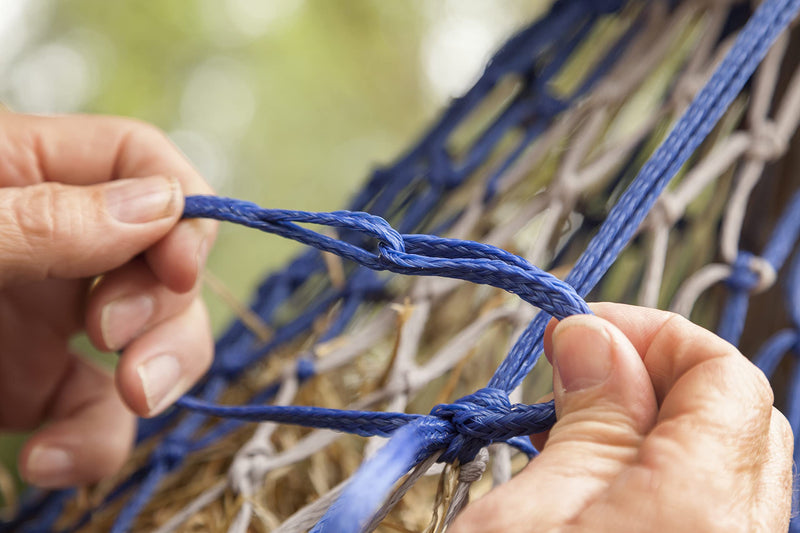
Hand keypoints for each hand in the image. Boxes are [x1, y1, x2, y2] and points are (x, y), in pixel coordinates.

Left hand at [0, 113, 216, 487]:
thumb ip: (48, 215)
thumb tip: (163, 206)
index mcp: (34, 174)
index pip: (145, 164)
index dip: (182, 211)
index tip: (174, 267)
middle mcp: (62, 246)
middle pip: (169, 262)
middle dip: (170, 309)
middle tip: (126, 348)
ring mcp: (56, 319)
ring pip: (156, 344)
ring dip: (158, 380)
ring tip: (125, 404)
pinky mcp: (40, 389)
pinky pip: (100, 415)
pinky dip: (91, 445)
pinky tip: (44, 461)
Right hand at [451, 303, 792, 531]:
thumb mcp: (528, 513)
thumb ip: (585, 420)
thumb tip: (596, 337)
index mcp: (704, 504)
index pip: (721, 372)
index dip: (648, 332)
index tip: (577, 331)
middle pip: (734, 411)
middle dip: (653, 372)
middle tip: (575, 372)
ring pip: (720, 459)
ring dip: (649, 422)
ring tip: (569, 424)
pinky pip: (705, 504)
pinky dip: (653, 472)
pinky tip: (590, 477)